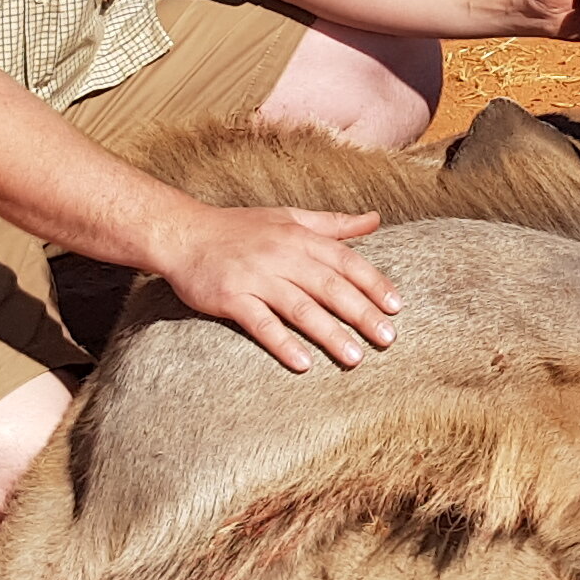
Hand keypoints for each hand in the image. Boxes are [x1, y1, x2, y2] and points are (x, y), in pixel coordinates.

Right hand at [152, 201, 399, 372]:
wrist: (183, 233)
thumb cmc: (239, 227)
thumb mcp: (289, 217)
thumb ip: (333, 223)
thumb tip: (375, 219)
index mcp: (299, 237)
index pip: (346, 261)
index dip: (373, 283)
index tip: (396, 307)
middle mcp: (281, 255)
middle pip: (329, 286)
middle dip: (361, 313)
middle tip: (387, 339)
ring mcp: (255, 277)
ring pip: (300, 307)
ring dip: (329, 333)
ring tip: (354, 357)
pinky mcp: (230, 297)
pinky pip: (260, 323)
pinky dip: (281, 342)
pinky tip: (302, 363)